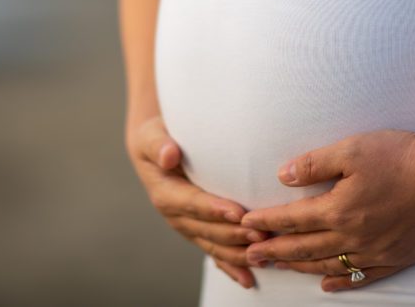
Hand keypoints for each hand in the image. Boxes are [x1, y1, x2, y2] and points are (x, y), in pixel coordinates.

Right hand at [126, 114, 272, 288]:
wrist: (154, 149)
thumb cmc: (156, 138)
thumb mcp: (151, 136)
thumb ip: (159, 145)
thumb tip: (168, 154)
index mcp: (165, 193)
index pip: (193, 203)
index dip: (214, 210)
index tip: (238, 213)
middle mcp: (176, 216)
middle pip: (207, 229)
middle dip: (235, 234)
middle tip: (262, 234)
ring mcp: (187, 227)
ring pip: (213, 245)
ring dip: (237, 253)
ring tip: (263, 255)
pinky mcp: (198, 231)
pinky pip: (214, 251)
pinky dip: (230, 266)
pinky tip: (248, 279)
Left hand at [238, 128, 414, 291]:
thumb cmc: (400, 156)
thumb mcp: (351, 149)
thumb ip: (314, 164)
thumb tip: (282, 176)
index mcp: (338, 209)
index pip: (292, 220)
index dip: (266, 222)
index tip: (244, 225)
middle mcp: (352, 236)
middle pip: (304, 248)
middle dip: (273, 251)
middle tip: (248, 255)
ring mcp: (375, 251)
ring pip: (328, 266)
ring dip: (300, 267)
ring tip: (279, 267)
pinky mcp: (396, 257)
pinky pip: (362, 278)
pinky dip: (341, 283)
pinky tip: (327, 286)